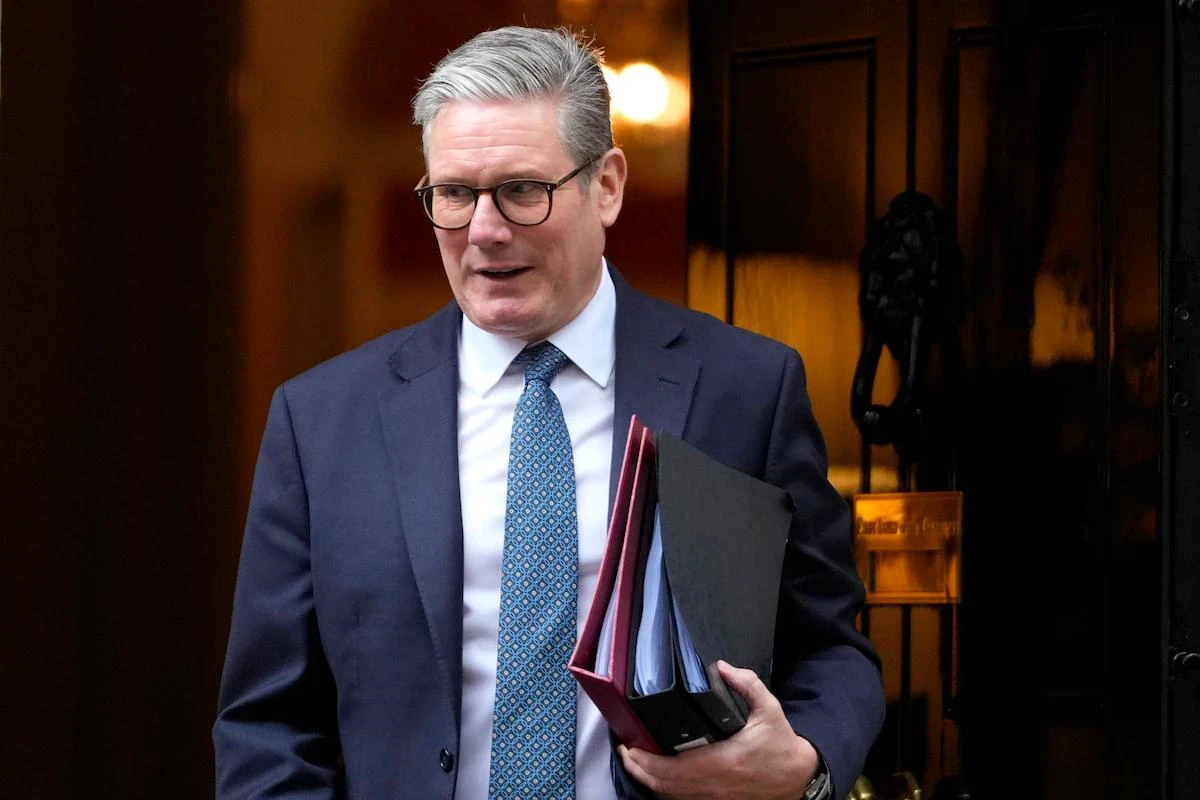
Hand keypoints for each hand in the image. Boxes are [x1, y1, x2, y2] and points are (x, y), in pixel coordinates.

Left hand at [618, 661, 819, 799]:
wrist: (798, 777)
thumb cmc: (781, 745)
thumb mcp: (769, 709)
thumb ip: (746, 684)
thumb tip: (722, 666)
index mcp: (724, 761)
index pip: (674, 768)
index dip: (646, 760)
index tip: (630, 744)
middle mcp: (714, 784)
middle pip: (664, 785)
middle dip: (638, 768)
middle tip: (625, 748)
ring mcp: (714, 797)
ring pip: (670, 795)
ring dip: (648, 779)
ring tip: (633, 759)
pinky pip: (682, 799)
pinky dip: (664, 788)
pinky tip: (655, 773)